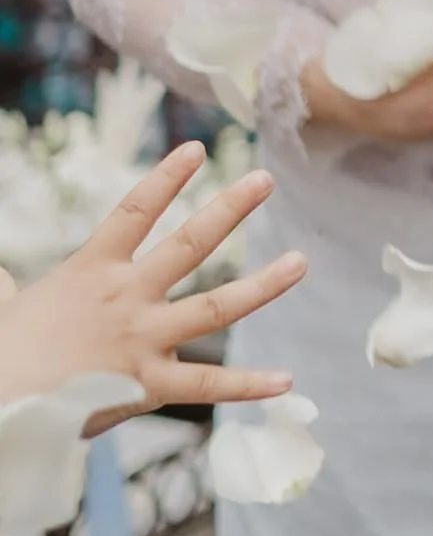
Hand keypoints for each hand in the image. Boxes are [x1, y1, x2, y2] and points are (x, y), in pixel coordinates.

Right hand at [0, 143, 304, 422]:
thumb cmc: (1, 356)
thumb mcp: (4, 308)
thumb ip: (8, 290)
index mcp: (90, 270)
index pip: (134, 211)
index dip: (166, 178)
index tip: (196, 149)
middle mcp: (125, 296)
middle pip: (189, 244)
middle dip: (230, 208)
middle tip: (265, 179)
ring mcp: (142, 338)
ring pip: (216, 306)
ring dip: (263, 285)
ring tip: (300, 262)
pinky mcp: (148, 385)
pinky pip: (207, 385)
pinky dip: (248, 385)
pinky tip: (286, 380)